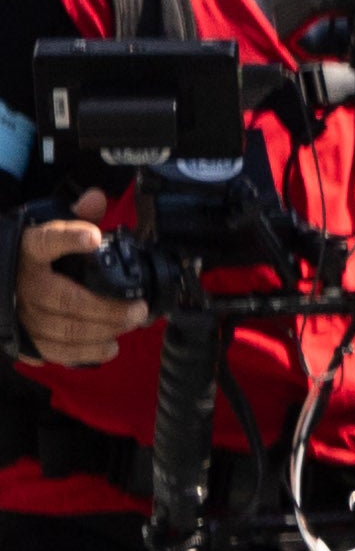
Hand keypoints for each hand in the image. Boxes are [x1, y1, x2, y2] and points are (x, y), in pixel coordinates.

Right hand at [15, 210, 142, 369]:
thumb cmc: (29, 259)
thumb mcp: (46, 233)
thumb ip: (74, 218)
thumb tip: (97, 198)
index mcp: (27, 250)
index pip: (44, 241)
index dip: (68, 239)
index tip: (93, 237)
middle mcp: (21, 283)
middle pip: (65, 299)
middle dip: (107, 308)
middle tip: (138, 309)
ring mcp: (19, 314)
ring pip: (63, 329)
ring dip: (102, 331)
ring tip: (129, 325)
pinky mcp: (22, 339)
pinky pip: (54, 351)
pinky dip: (84, 352)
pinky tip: (108, 347)